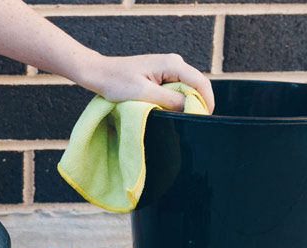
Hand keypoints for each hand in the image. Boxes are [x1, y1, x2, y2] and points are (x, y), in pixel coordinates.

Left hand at [80, 54, 214, 112]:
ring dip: (185, 103)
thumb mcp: (143, 94)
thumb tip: (190, 108)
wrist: (100, 73)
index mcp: (172, 64)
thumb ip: (169, 100)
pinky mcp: (161, 75)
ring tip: (179, 119)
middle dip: (197, 104)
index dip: (206, 102)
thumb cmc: (116, 81)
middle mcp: (174, 63)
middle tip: (191, 123)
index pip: (201, 83)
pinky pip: (176, 89)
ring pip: (187, 89)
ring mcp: (168, 68)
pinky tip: (169, 111)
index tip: (204, 119)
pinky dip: (175, 101)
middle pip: (197, 85)